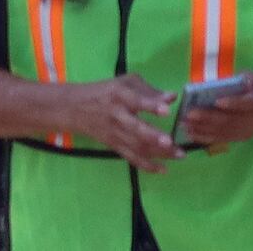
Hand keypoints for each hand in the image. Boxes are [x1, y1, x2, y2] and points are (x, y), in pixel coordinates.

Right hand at [60, 73, 182, 172]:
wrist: (73, 108)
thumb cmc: (106, 91)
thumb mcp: (125, 82)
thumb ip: (148, 90)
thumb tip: (171, 97)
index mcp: (120, 95)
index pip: (137, 100)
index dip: (151, 105)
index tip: (167, 110)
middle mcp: (117, 115)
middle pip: (135, 128)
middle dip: (153, 136)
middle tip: (170, 142)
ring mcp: (114, 133)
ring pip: (135, 146)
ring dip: (157, 153)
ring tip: (178, 155)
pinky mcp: (113, 145)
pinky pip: (130, 157)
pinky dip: (146, 165)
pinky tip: (163, 169)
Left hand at [179, 71, 252, 150]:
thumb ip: (245, 78)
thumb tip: (227, 81)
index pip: (247, 103)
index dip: (233, 103)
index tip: (217, 101)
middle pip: (230, 120)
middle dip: (208, 118)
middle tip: (190, 114)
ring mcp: (247, 130)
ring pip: (223, 131)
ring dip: (202, 129)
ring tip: (185, 125)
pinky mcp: (241, 137)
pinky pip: (222, 138)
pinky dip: (206, 137)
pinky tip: (192, 134)